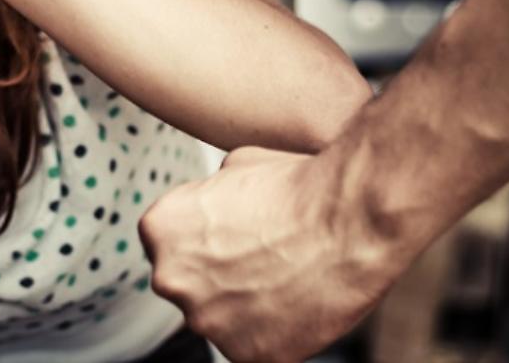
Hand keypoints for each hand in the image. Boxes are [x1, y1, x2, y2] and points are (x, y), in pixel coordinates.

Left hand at [139, 146, 407, 362]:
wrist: (349, 221)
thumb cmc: (300, 188)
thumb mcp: (237, 164)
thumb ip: (209, 194)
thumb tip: (215, 201)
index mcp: (159, 229)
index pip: (170, 245)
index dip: (207, 240)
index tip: (235, 237)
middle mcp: (170, 279)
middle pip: (191, 285)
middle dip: (220, 275)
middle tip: (264, 257)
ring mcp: (207, 322)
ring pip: (222, 319)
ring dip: (246, 305)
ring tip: (288, 276)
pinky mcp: (248, 355)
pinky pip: (256, 347)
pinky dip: (276, 332)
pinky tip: (299, 302)